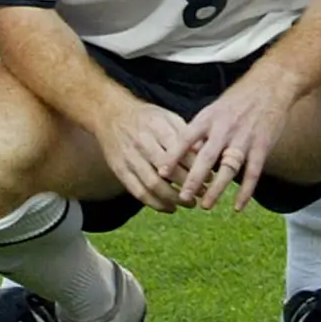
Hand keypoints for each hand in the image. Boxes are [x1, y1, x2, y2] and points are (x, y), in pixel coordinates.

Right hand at [95, 94, 192, 212]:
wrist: (110, 114)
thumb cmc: (146, 117)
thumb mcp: (167, 116)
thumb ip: (184, 134)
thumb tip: (203, 154)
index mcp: (156, 127)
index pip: (180, 151)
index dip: (196, 167)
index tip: (209, 177)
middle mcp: (142, 142)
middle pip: (167, 170)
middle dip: (188, 185)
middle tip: (202, 192)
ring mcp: (129, 157)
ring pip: (153, 184)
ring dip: (173, 198)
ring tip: (189, 203)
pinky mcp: (119, 170)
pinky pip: (138, 192)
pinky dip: (155, 203)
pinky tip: (170, 207)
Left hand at [169, 64, 300, 210]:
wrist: (271, 85)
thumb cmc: (238, 99)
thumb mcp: (214, 109)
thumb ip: (201, 131)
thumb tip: (182, 153)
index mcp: (209, 117)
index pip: (187, 138)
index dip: (173, 156)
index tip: (161, 172)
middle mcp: (225, 128)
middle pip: (206, 157)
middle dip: (193, 178)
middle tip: (182, 196)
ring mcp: (244, 138)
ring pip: (228, 167)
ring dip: (217, 188)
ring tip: (205, 205)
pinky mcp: (262, 146)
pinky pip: (253, 173)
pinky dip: (245, 191)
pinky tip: (237, 207)